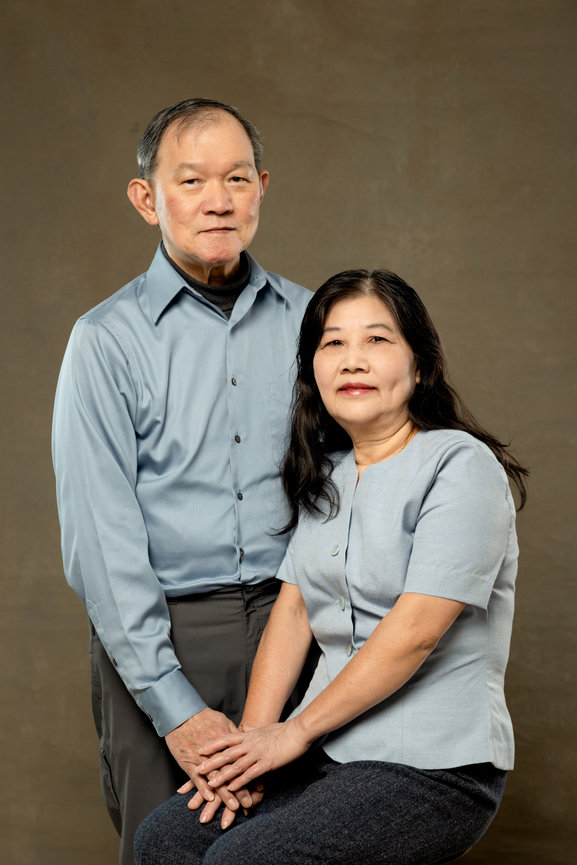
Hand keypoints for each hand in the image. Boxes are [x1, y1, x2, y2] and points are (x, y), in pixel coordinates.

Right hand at [166, 709, 251, 826]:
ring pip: (216, 779)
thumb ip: (233, 733)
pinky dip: (203, 789)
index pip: (240, 762)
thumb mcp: (222, 721)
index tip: (260, 788)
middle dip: (240, 790)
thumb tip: (245, 740)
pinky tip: (210, 799)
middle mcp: (216, 751)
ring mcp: (202, 758)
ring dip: (225, 794)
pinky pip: (196, 778)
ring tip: (234, 807)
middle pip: (230, 773)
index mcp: (226, 742)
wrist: (180, 714)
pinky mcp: (188, 762)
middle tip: (249, 804)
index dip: (249, 775)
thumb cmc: (202, 717)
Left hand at [196, 718, 309, 790]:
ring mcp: (258, 753)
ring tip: (210, 783)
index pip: (226, 739)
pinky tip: (232, 788)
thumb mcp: (264, 728)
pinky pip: (250, 773)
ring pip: (236, 765)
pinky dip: (240, 781)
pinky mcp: (267, 763)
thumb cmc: (283, 730)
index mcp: (249, 735)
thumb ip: (252, 731)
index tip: (200, 749)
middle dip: (211, 762)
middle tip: (197, 769)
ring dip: (222, 775)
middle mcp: (250, 744)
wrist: (299, 731)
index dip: (212, 745)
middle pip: (226, 753)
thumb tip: (244, 729)